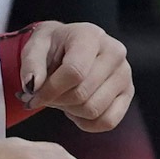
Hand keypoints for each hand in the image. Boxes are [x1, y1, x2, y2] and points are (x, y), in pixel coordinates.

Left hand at [19, 22, 133, 131]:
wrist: (68, 47)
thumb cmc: (51, 47)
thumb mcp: (34, 47)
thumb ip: (31, 65)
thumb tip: (33, 87)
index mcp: (90, 35)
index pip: (74, 71)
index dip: (50, 89)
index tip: (32, 95)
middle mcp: (114, 52)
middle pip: (82, 94)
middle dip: (57, 100)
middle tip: (45, 96)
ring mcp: (124, 73)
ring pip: (94, 110)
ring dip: (70, 111)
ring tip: (61, 98)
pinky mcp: (128, 93)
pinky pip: (108, 121)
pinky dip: (87, 123)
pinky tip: (75, 109)